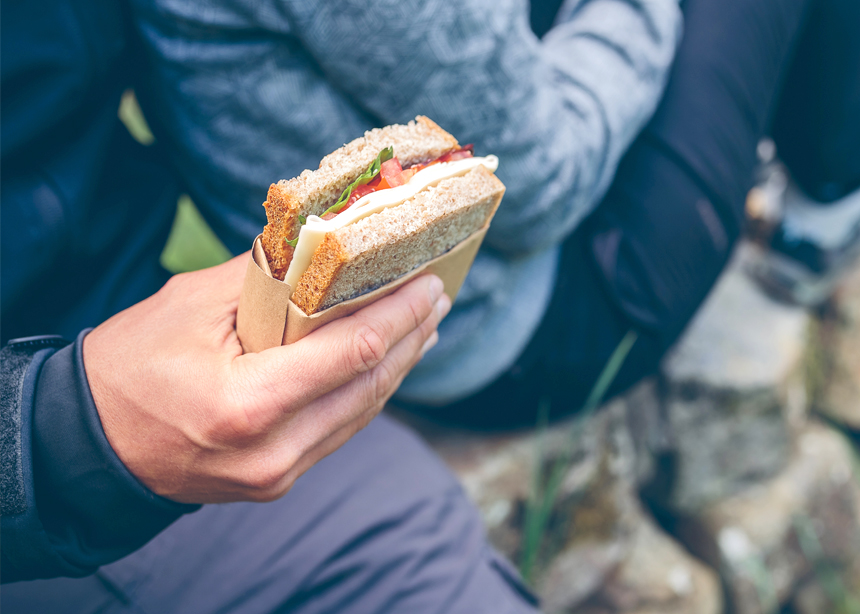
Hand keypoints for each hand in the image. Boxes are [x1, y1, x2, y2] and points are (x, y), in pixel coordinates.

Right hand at [84, 253, 448, 503]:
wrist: (89, 444)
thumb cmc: (131, 365)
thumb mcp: (193, 305)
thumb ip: (267, 277)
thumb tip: (327, 244)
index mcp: (248, 405)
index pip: (353, 353)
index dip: (400, 315)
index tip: (431, 282)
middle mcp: (272, 451)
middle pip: (370, 386)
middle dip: (411, 336)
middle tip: (438, 295)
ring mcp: (277, 475)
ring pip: (362, 413)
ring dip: (398, 366)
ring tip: (425, 324)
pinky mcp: (278, 481)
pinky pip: (340, 430)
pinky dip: (367, 392)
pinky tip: (386, 363)